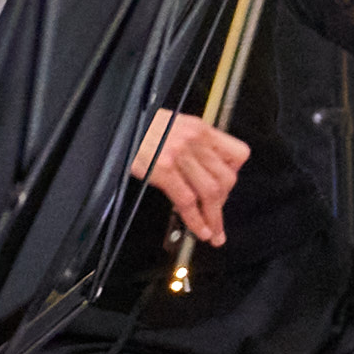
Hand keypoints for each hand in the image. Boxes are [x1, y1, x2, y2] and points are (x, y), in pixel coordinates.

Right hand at [130, 109, 250, 244]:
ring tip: (212, 232)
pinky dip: (195, 220)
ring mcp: (178, 154)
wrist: (115, 121)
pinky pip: (187, 200)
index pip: (237, 154)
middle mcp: (192, 139)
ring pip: (211, 192)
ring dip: (214, 218)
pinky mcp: (163, 169)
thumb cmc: (139, 124)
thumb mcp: (171, 124)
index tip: (228, 189)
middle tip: (216, 215)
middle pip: (226, 178)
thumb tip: (199, 167)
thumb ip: (190, 143)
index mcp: (198, 128)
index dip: (235, 176)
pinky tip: (198, 228)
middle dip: (224, 203)